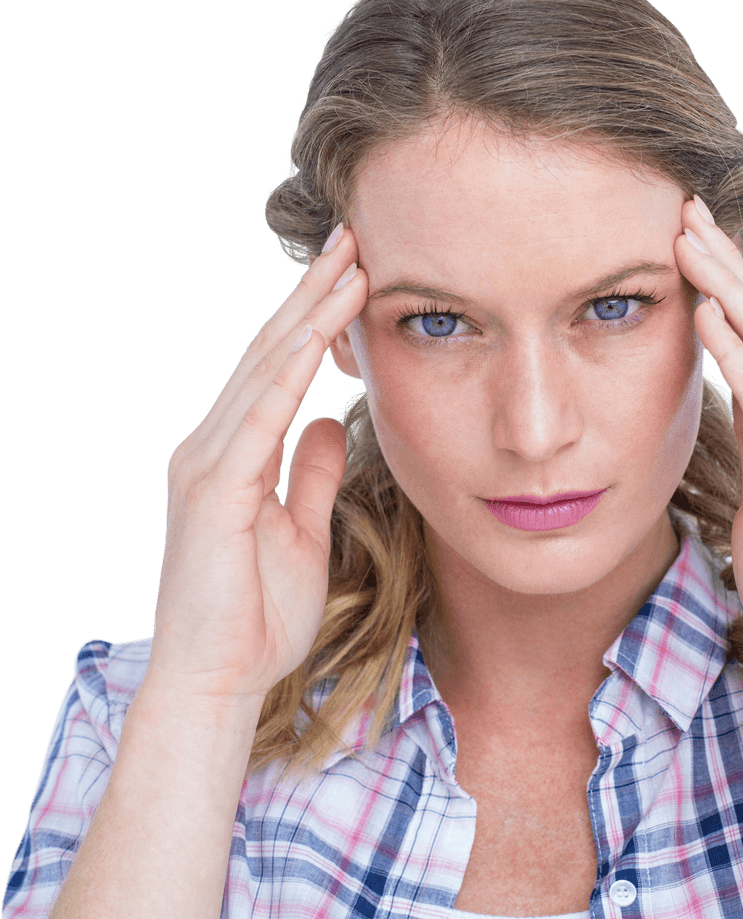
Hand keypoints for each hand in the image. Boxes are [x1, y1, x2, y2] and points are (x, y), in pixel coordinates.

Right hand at [147, 225, 366, 701]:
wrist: (219, 680)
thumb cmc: (259, 614)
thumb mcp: (302, 529)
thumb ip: (312, 473)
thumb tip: (334, 423)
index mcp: (236, 454)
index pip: (281, 370)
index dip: (318, 319)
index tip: (358, 273)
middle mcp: (214, 446)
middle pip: (271, 353)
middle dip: (314, 295)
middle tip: (353, 238)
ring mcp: (208, 463)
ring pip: (264, 371)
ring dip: (308, 314)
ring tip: (349, 263)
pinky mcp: (213, 489)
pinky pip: (257, 418)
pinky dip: (288, 371)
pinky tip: (317, 332)